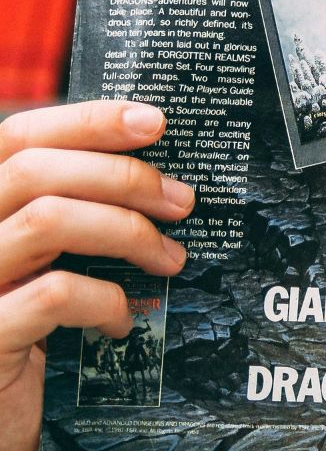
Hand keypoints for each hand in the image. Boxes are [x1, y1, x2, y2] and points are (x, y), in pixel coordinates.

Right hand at [0, 101, 193, 450]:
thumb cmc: (22, 330)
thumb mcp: (38, 263)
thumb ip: (70, 212)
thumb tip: (151, 171)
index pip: (17, 138)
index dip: (87, 120)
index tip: (155, 121)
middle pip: (34, 169)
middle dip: (123, 175)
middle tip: (182, 201)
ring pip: (48, 220)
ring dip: (127, 231)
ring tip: (169, 258)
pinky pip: (54, 294)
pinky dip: (106, 300)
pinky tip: (122, 321)